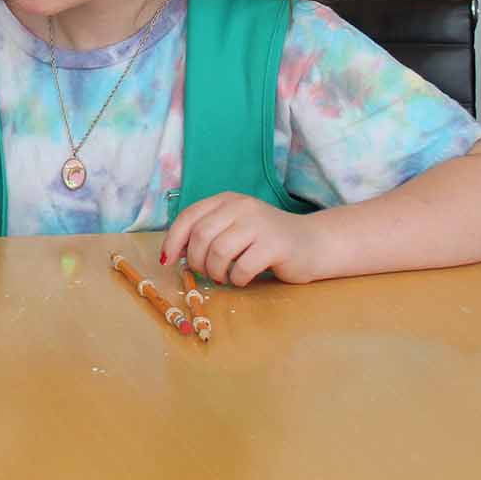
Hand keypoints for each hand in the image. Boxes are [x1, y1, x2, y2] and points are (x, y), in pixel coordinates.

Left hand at [162, 193, 327, 285]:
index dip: (173, 240)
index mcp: (227, 200)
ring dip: (215, 272)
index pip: (188, 217)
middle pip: (200, 236)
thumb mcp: (233, 228)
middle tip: (206, 273)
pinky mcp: (275, 245)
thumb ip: (207, 233)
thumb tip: (172, 253)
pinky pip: (241, 267)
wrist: (313, 243)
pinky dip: (237, 279)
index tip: (167, 260)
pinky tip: (243, 278)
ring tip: (224, 277)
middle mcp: (241, 207)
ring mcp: (259, 224)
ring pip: (218, 251)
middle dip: (196, 261)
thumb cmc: (266, 240)